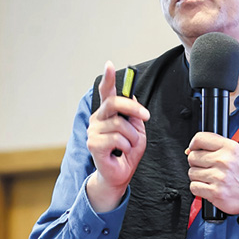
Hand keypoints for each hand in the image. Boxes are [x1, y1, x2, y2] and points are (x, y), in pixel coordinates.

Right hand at [86, 61, 149, 211]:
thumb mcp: (137, 130)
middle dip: (134, 108)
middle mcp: (98, 119)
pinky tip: (121, 152)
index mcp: (108, 113)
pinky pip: (117, 139)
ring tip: (129, 145)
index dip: (107, 78)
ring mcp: (94, 131)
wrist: (120, 174)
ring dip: (132, 137)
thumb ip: (134, 115)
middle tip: (145, 116)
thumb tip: (133, 97)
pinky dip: (126, 146)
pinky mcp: (94, 144)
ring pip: (120, 125)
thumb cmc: (127, 152)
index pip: (107, 92)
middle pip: (114, 103)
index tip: (109, 64)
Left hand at [187, 132, 238, 218]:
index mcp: (229, 148)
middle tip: (207, 167)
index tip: (193, 149)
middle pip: (193, 157)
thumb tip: (191, 149)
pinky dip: (199, 189)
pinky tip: (209, 187)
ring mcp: (218, 177)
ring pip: (192, 173)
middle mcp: (223, 161)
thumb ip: (217, 146)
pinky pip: (194, 187)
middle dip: (197, 163)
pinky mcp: (215, 192)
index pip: (200, 139)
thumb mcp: (238, 151)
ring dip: (199, 177)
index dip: (193, 145)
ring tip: (211, 179)